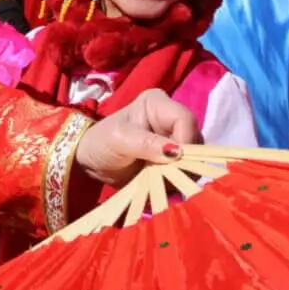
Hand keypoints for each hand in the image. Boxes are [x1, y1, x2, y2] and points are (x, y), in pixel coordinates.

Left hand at [74, 89, 199, 186]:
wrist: (92, 162)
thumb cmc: (101, 142)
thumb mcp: (119, 140)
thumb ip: (146, 143)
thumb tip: (175, 152)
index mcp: (158, 104)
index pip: (185, 119)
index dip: (185, 141)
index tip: (173, 162)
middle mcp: (171, 120)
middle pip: (195, 139)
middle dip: (185, 161)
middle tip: (166, 176)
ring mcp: (175, 140)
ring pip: (195, 158)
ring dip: (181, 174)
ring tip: (160, 181)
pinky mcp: (174, 160)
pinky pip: (188, 171)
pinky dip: (178, 181)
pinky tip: (162, 185)